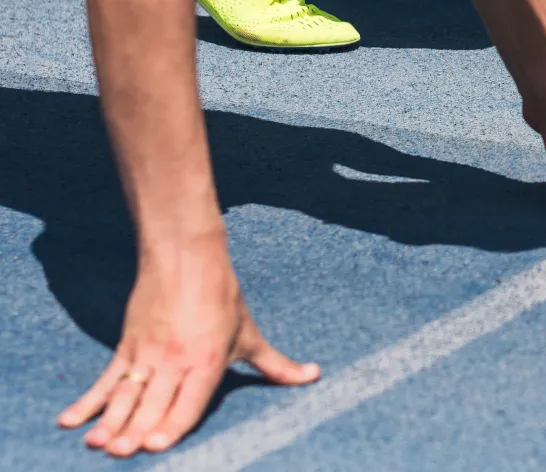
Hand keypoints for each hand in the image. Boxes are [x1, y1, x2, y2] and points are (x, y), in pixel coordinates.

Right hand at [57, 234, 318, 457]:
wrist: (186, 256)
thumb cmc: (222, 296)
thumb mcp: (250, 333)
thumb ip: (276, 365)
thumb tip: (313, 376)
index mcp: (206, 360)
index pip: (188, 401)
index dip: (171, 425)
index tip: (155, 445)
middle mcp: (175, 361)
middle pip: (152, 402)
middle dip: (135, 430)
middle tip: (120, 453)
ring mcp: (147, 354)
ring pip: (126, 394)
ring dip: (109, 421)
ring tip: (97, 444)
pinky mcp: (127, 346)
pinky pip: (105, 379)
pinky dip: (87, 401)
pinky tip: (70, 421)